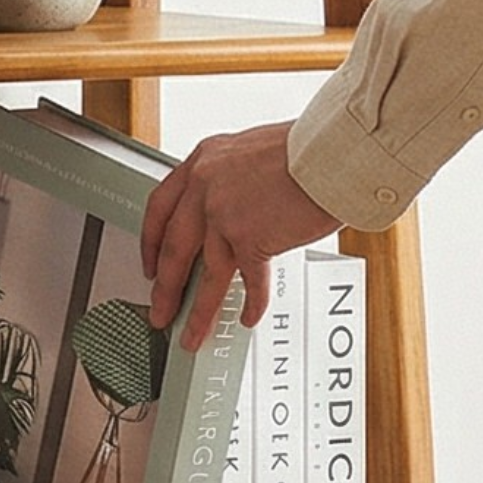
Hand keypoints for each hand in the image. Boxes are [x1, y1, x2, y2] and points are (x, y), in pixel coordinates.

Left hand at [140, 122, 340, 344]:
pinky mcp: (252, 238)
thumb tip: (232, 211)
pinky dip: (252, 303)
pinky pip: (249, 281)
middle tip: (160, 311)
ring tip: (194, 334)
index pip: (160, 208)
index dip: (151, 242)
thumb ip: (233, 182)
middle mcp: (206, 187)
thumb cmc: (307, 148)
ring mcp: (225, 214)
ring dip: (200, 311)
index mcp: (202, 162)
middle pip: (174, 248)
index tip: (150, 265)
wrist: (331, 152)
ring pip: (207, 274)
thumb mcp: (252, 153)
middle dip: (166, 288)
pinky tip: (249, 316)